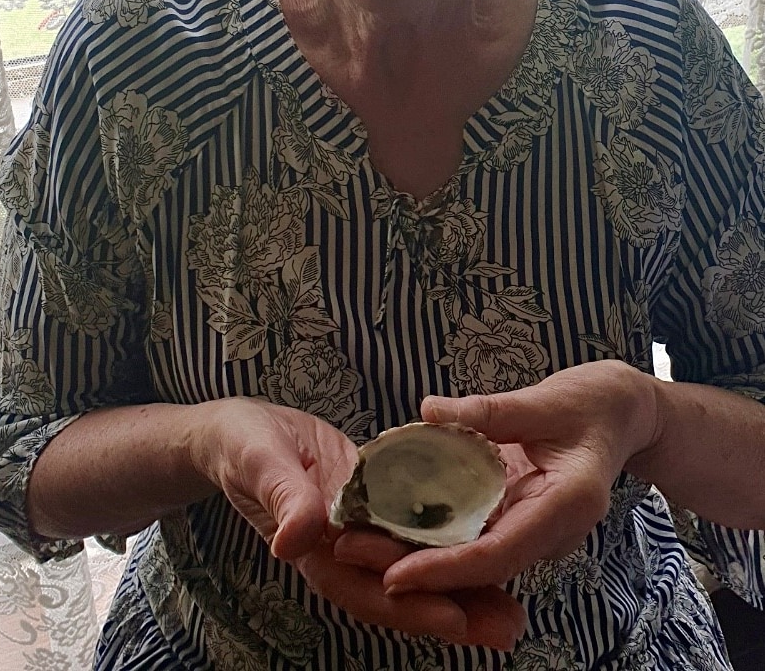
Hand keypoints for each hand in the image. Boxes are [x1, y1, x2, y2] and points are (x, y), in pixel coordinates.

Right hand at [188, 397, 525, 646]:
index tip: (455, 618)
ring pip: (414, 568)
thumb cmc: (243, 447)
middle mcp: (343, 550)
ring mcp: (361, 531)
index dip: (408, 606)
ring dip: (460, 588)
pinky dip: (448, 545)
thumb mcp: (261, 462)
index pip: (365, 587)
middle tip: (509, 628)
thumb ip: (284, 498)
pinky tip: (488, 549)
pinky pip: (413, 532)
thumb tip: (298, 539)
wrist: (242, 433)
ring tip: (512, 610)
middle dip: (452, 611)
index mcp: (315, 549)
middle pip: (400, 590)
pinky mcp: (375, 505)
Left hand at [333, 362, 657, 598]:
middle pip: (477, 562)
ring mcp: (533, 527)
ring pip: (472, 553)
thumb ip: (491, 410)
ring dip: (417, 550)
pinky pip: (473, 531)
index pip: (499, 552)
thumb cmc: (593, 402)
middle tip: (351, 550)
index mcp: (566, 506)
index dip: (446, 569)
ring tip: (357, 537)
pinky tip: (388, 517)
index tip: (395, 575)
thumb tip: (429, 412)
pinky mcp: (518, 516)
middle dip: (416, 565)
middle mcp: (550, 530)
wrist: (622, 414)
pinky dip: (433, 529)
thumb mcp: (546, 399)